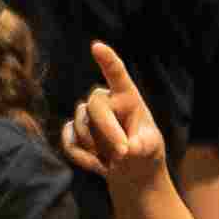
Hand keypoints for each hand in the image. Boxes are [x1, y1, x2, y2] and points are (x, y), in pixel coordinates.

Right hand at [58, 39, 167, 187]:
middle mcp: (105, 101)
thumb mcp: (149, 149)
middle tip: (124, 154)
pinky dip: (84, 159)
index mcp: (128, 99)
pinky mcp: (72, 130)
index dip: (107, 61)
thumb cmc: (145, 153)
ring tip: (116, 159)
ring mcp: (86, 115)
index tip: (98, 47)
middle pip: (94, 105)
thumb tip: (121, 149)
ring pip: (82, 128)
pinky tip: (99, 165)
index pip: (117, 76)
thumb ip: (137, 145)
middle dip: (108, 131)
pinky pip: (70, 142)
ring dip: (99, 149)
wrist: (131, 171)